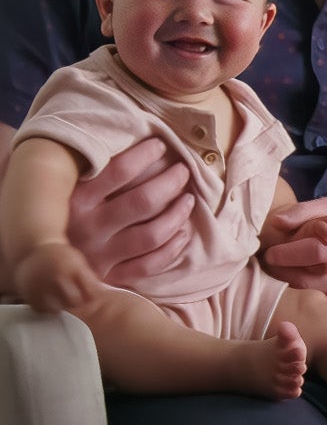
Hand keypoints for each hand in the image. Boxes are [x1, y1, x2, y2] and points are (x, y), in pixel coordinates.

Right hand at [16, 241, 108, 315]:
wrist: (34, 250)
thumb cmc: (61, 257)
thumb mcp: (78, 262)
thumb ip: (89, 277)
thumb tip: (102, 294)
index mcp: (74, 268)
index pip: (91, 290)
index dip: (93, 295)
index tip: (90, 295)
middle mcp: (58, 277)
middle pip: (74, 301)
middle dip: (77, 302)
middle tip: (75, 299)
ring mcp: (42, 286)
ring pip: (57, 308)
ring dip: (61, 306)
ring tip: (62, 299)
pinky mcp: (29, 293)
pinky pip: (41, 309)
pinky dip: (46, 308)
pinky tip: (50, 301)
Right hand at [67, 136, 197, 288]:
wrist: (39, 269)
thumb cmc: (60, 220)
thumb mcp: (65, 193)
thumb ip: (92, 174)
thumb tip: (135, 146)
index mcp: (76, 201)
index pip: (120, 171)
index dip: (146, 154)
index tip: (160, 146)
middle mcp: (89, 228)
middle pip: (144, 201)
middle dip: (171, 182)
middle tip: (182, 171)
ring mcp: (101, 255)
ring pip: (153, 233)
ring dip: (178, 214)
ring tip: (188, 200)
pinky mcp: (111, 277)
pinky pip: (150, 264)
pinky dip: (172, 248)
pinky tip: (183, 232)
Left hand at [260, 197, 326, 314]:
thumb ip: (308, 211)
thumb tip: (275, 224)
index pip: (316, 252)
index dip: (287, 254)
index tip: (270, 253)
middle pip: (311, 282)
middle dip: (284, 276)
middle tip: (271, 268)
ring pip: (316, 301)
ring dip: (295, 292)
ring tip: (285, 278)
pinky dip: (312, 302)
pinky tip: (305, 290)